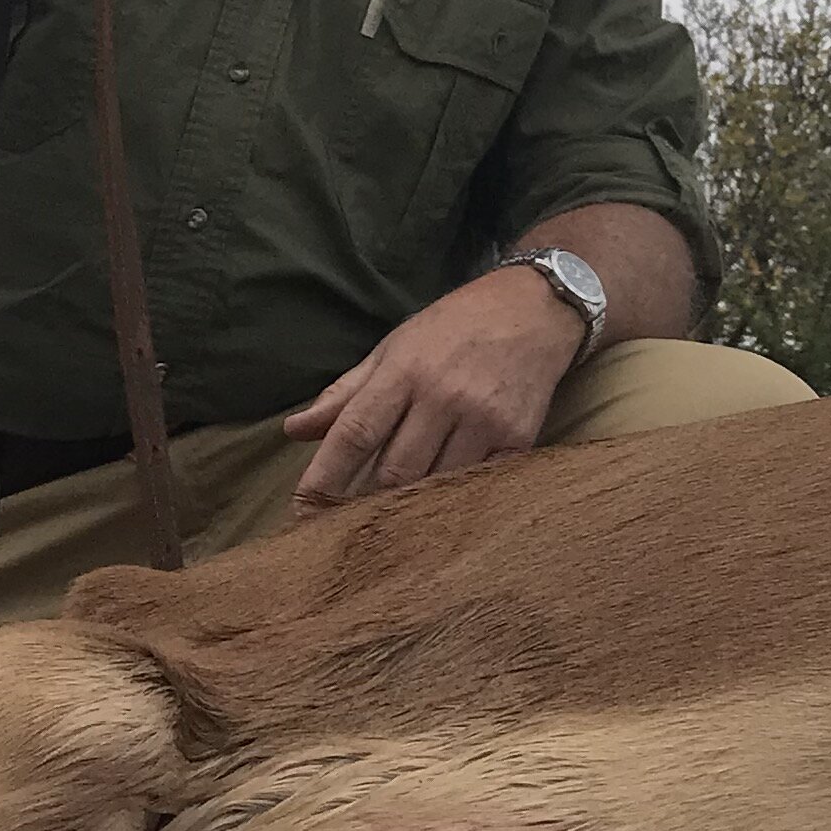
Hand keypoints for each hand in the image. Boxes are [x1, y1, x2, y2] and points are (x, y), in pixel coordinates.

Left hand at [285, 268, 585, 511]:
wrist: (536, 308)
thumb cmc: (455, 327)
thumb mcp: (394, 347)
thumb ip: (345, 393)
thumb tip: (293, 431)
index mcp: (404, 371)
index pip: (354, 434)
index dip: (324, 478)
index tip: (301, 512)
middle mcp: (443, 395)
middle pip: (393, 472)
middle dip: (368, 501)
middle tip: (352, 522)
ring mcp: (484, 418)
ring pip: (435, 485)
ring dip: (413, 503)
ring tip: (398, 514)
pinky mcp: (518, 436)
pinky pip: (478, 484)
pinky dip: (457, 496)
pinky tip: (446, 498)